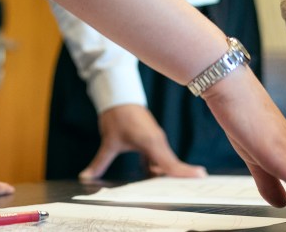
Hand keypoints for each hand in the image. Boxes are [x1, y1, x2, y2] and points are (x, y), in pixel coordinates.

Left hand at [80, 104, 207, 180]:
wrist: (120, 96)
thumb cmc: (117, 116)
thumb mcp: (109, 142)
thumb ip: (99, 163)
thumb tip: (86, 176)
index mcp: (151, 142)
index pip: (170, 163)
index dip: (184, 172)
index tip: (200, 176)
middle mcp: (157, 141)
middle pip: (171, 164)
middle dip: (180, 176)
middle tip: (195, 185)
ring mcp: (156, 140)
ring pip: (165, 160)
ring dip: (167, 173)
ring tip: (171, 189)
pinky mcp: (151, 139)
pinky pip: (158, 156)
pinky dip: (157, 167)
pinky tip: (152, 176)